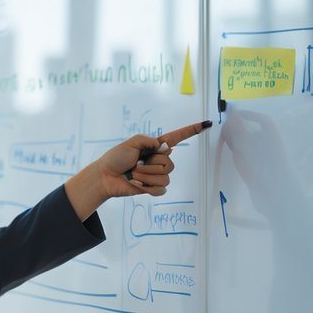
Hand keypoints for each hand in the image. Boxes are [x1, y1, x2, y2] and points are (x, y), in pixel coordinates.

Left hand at [65, 120, 211, 219]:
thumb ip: (149, 141)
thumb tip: (165, 148)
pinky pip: (161, 189)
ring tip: (133, 173)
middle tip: (135, 164)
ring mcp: (157, 175)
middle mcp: (160, 159)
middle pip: (169, 163)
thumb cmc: (116, 157)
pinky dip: (146, 187)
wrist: (105, 176)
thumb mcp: (131, 142)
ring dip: (146, 176)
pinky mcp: (154, 188)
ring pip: (164, 177)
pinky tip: (136, 184)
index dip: (192, 130)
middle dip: (149, 165)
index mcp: (156, 146)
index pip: (178, 137)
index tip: (207, 124)